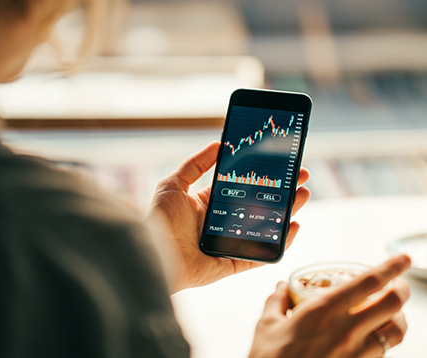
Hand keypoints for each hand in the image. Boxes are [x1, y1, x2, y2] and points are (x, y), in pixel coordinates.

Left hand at [147, 141, 310, 292]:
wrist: (153, 254)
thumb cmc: (159, 219)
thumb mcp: (174, 183)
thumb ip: (195, 164)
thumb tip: (218, 143)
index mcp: (209, 204)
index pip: (242, 187)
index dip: (261, 176)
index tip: (280, 163)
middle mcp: (222, 222)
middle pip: (259, 205)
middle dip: (282, 191)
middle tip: (300, 177)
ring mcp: (230, 243)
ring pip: (265, 227)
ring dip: (286, 211)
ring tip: (303, 195)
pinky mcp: (234, 263)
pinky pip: (261, 255)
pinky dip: (279, 243)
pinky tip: (293, 226)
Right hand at [250, 254, 410, 357]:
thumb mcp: (267, 325)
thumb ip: (276, 301)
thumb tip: (281, 287)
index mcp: (324, 310)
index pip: (369, 282)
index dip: (391, 266)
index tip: (402, 258)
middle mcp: (347, 330)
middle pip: (393, 303)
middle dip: (402, 288)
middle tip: (399, 283)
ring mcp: (358, 353)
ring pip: (397, 331)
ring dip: (399, 316)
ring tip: (393, 311)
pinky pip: (385, 351)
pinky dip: (387, 339)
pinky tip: (376, 337)